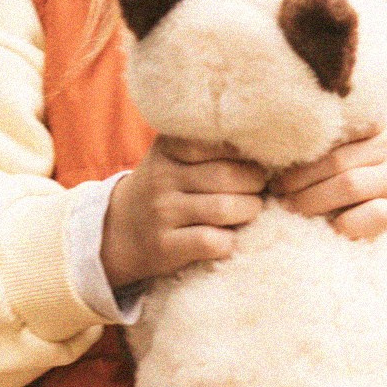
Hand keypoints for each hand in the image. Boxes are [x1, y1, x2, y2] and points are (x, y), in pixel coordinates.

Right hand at [101, 136, 268, 288]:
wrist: (119, 231)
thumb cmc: (164, 189)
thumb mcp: (174, 157)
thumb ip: (209, 146)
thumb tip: (266, 143)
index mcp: (168, 147)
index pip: (218, 141)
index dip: (246, 154)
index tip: (257, 162)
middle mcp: (161, 177)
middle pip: (228, 176)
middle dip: (256, 184)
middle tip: (260, 190)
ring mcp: (161, 212)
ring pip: (225, 208)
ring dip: (249, 212)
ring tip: (249, 211)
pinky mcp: (164, 245)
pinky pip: (213, 242)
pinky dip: (231, 241)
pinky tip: (229, 237)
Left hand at [274, 121, 386, 265]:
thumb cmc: (363, 174)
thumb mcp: (349, 149)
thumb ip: (321, 142)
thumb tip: (265, 148)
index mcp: (373, 122)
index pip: (337, 123)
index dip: (303, 140)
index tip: (274, 154)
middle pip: (336, 159)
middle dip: (299, 178)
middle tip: (275, 190)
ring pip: (350, 185)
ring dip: (312, 200)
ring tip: (289, 208)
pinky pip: (368, 215)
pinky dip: (341, 223)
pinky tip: (324, 227)